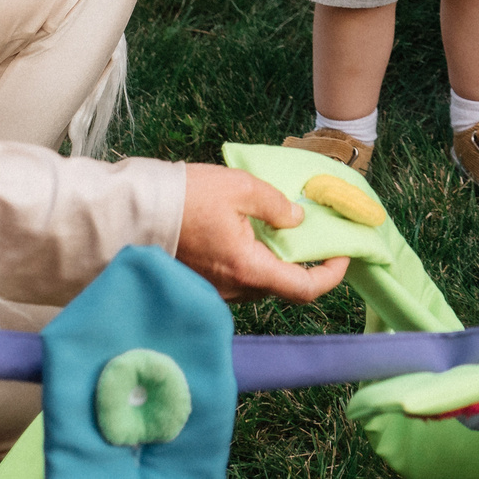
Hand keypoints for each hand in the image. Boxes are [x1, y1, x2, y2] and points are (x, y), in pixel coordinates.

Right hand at [175, 164, 351, 303]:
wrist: (135, 211)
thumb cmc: (187, 197)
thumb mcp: (241, 188)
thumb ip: (276, 205)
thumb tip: (297, 219)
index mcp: (249, 269)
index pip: (303, 290)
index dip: (331, 276)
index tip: (343, 254)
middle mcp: (235, 289)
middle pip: (282, 286)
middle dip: (304, 263)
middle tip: (315, 233)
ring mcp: (217, 290)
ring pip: (260, 280)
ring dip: (277, 260)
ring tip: (283, 227)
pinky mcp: (202, 282)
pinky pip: (239, 276)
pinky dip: (254, 258)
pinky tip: (251, 232)